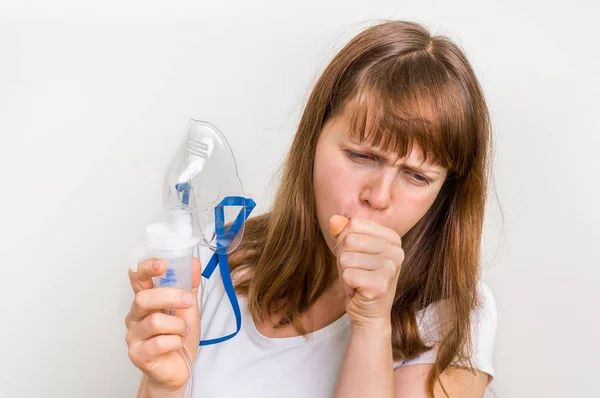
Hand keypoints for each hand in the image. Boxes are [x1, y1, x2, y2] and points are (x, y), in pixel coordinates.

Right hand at [125, 257, 200, 391]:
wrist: (178, 368)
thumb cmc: (179, 336)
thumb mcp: (188, 308)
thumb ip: (190, 286)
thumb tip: (195, 263)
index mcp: (146, 300)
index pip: (137, 278)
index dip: (146, 268)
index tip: (162, 264)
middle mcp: (135, 316)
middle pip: (143, 298)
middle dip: (170, 297)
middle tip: (188, 302)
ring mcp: (133, 335)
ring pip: (154, 322)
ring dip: (177, 325)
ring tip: (183, 331)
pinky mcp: (137, 354)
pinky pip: (158, 343)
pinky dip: (175, 342)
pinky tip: (177, 344)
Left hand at [330, 215, 403, 328]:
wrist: (369, 312)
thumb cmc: (360, 277)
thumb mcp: (351, 250)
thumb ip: (343, 231)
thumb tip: (334, 220)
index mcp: (392, 237)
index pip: (354, 224)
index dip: (345, 240)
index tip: (355, 256)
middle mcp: (396, 251)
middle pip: (349, 240)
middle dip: (343, 257)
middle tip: (355, 271)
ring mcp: (390, 268)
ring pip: (345, 258)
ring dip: (344, 272)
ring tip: (357, 281)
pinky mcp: (380, 285)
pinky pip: (347, 274)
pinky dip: (346, 284)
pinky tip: (358, 290)